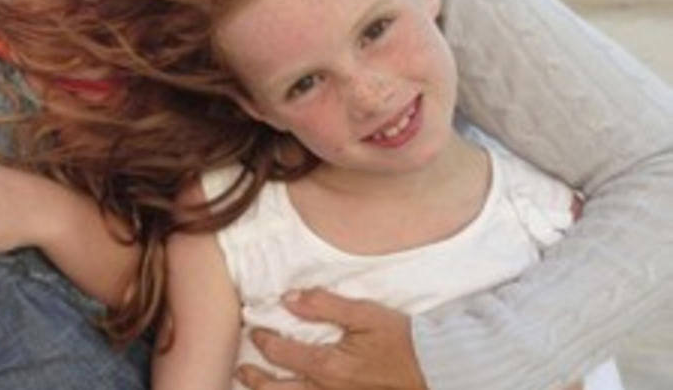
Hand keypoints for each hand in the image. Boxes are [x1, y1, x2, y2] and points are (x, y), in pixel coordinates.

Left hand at [236, 289, 427, 389]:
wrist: (439, 372)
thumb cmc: (404, 341)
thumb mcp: (366, 314)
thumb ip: (324, 305)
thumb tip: (288, 298)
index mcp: (329, 367)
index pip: (282, 354)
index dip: (264, 341)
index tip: (255, 330)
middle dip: (256, 380)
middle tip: (241, 369)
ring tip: (255, 388)